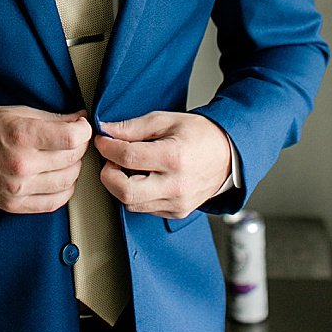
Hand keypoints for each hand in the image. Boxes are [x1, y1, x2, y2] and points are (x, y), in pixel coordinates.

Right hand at [0, 106, 91, 212]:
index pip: (72, 138)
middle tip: (71, 139)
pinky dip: (63, 190)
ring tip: (62, 157)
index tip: (81, 126)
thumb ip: (51, 118)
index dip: (83, 130)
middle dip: (78, 146)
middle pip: (72, 159)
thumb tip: (81, 120)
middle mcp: (21, 165)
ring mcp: (18, 188)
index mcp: (20, 135)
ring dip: (72, 168)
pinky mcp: (14, 205)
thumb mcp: (15, 112)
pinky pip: (53, 202)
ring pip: (68, 182)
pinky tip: (57, 177)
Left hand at [94, 112, 232, 219]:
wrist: (229, 154)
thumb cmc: (199, 135)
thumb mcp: (165, 120)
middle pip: (125, 191)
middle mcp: (177, 185)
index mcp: (174, 158)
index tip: (103, 140)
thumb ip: (132, 126)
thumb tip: (106, 130)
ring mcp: (178, 202)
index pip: (127, 158)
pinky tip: (142, 178)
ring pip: (131, 203)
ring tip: (127, 167)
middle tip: (111, 159)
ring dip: (120, 185)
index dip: (107, 147)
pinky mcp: (178, 212)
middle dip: (108, 174)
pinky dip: (136, 194)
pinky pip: (144, 208)